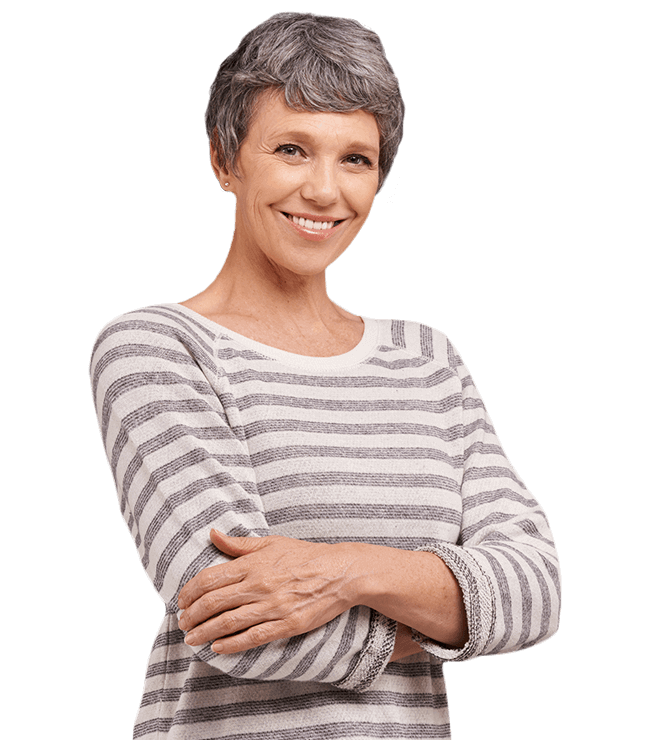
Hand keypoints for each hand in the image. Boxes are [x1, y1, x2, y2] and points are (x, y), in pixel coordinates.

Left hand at [177, 530, 360, 653]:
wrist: (341, 572)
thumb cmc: (305, 556)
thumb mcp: (271, 543)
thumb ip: (239, 544)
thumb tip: (212, 535)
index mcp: (253, 564)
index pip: (210, 578)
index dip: (190, 591)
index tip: (182, 600)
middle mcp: (259, 585)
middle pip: (213, 603)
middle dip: (192, 615)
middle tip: (183, 622)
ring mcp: (273, 606)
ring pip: (228, 622)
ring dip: (205, 632)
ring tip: (192, 638)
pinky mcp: (286, 624)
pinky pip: (253, 637)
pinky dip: (231, 644)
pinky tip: (217, 648)